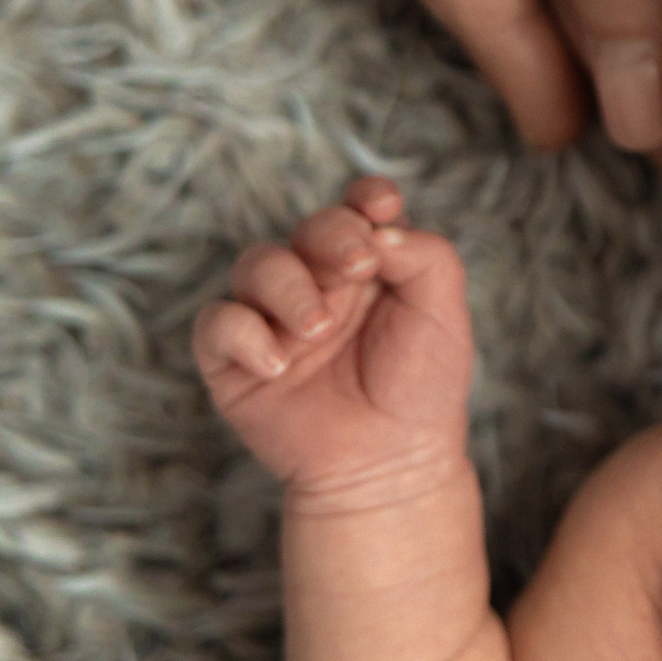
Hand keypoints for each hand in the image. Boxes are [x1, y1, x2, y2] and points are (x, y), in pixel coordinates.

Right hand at [193, 179, 474, 497]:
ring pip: (257, 264)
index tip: (379, 205)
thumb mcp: (443, 313)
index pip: (358, 210)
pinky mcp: (236, 358)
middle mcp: (320, 283)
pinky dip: (243, 333)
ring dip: (288, 286)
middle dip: (331, 236)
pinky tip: (279, 365)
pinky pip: (217, 321)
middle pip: (309, 229)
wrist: (390, 462)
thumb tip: (377, 225)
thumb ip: (424, 254)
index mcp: (370, 267)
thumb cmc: (421, 387)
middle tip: (356, 268)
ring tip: (317, 329)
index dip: (365, 198)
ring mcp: (275, 318)